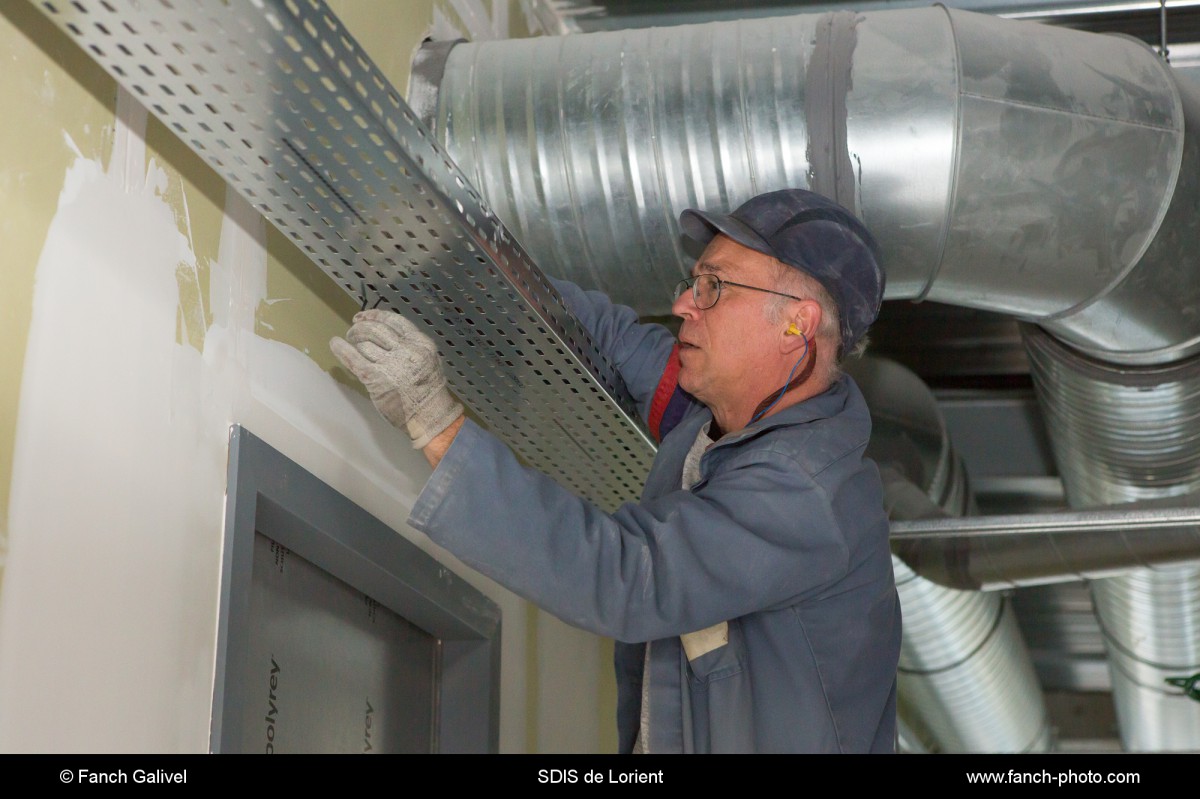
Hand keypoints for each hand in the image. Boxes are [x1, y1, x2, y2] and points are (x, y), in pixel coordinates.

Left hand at [330, 309, 463, 447]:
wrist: (429, 416)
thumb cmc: (428, 391)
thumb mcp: (428, 359)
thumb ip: (410, 346)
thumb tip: (384, 335)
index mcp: (421, 343)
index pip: (394, 320)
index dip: (374, 315)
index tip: (362, 317)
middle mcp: (406, 350)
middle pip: (376, 329)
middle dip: (360, 328)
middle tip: (353, 333)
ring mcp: (391, 364)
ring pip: (364, 343)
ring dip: (353, 341)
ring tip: (350, 344)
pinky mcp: (376, 379)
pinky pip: (354, 359)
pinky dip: (342, 349)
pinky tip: (335, 344)